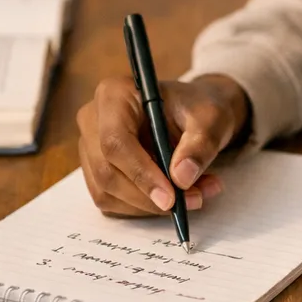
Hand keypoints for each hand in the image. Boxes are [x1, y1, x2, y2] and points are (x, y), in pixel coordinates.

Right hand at [77, 73, 249, 216]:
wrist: (192, 113)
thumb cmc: (198, 108)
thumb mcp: (211, 118)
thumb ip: (200, 145)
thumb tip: (182, 178)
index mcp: (115, 94)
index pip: (115, 141)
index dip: (140, 173)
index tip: (170, 197)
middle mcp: (93, 119)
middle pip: (107, 171)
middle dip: (150, 196)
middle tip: (194, 200)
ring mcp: (90, 146)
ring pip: (108, 192)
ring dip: (151, 205)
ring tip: (195, 194)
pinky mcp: (96, 170)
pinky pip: (112, 201)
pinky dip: (146, 207)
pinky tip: (177, 196)